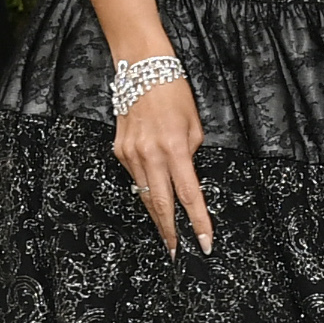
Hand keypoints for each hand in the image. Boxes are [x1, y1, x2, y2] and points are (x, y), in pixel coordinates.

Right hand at [111, 64, 211, 253]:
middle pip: (161, 204)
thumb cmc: (173, 91)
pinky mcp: (119, 150)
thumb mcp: (194, 124)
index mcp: (175, 148)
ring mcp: (131, 154)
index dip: (197, 223)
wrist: (141, 68)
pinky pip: (135, 176)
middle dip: (170, 232)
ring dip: (157, 215)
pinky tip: (153, 193)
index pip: (189, 195)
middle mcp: (150, 154)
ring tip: (168, 234)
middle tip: (177, 254)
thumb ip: (190, 154)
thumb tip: (185, 176)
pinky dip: (146, 187)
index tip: (204, 243)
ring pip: (145, 194)